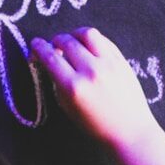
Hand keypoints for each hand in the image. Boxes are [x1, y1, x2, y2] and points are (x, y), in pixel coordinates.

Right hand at [30, 27, 164, 164]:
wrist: (129, 130)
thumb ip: (58, 83)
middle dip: (55, 40)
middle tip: (53, 45)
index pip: (50, 57)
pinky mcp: (121, 61)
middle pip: (67, 42)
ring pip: (87, 34)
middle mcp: (90, 72)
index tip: (35, 44)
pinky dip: (91, 40)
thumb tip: (52, 61)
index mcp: (73, 87)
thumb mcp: (68, 108)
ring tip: (71, 41)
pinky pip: (103, 40)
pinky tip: (87, 46)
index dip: (39, 48)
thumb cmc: (96, 125)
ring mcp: (108, 64)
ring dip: (74, 34)